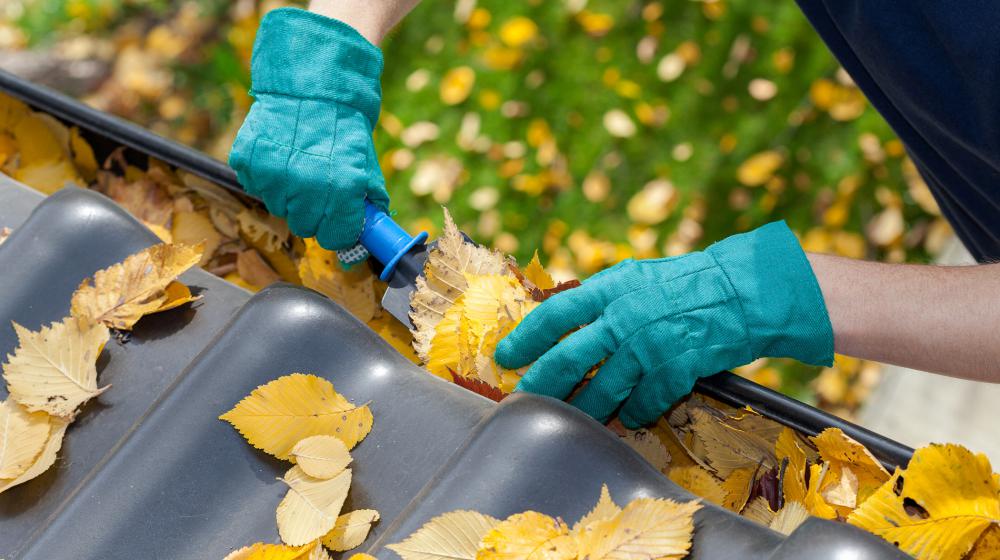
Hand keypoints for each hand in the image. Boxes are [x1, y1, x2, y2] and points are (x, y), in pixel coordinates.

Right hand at [229, 8, 388, 250]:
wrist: (312, 83)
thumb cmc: (343, 127)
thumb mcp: (365, 164)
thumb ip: (366, 203)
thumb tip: (365, 239)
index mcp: (342, 189)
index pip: (335, 237)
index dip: (338, 230)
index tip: (338, 220)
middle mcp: (307, 187)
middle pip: (304, 227)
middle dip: (312, 213)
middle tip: (317, 187)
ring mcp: (274, 175)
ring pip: (278, 208)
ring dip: (288, 194)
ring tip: (297, 164)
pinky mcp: (248, 162)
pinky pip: (256, 186)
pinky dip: (266, 176)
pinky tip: (279, 154)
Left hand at [495, 221, 833, 427]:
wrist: (740, 292)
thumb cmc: (682, 283)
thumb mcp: (633, 277)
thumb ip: (598, 298)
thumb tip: (558, 321)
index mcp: (610, 289)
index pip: (555, 316)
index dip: (525, 338)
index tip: (506, 357)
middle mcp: (624, 318)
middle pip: (569, 360)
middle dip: (541, 385)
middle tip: (524, 399)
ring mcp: (649, 346)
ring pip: (603, 391)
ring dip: (583, 410)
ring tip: (569, 418)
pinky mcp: (675, 371)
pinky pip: (642, 405)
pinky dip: (632, 413)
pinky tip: (627, 416)